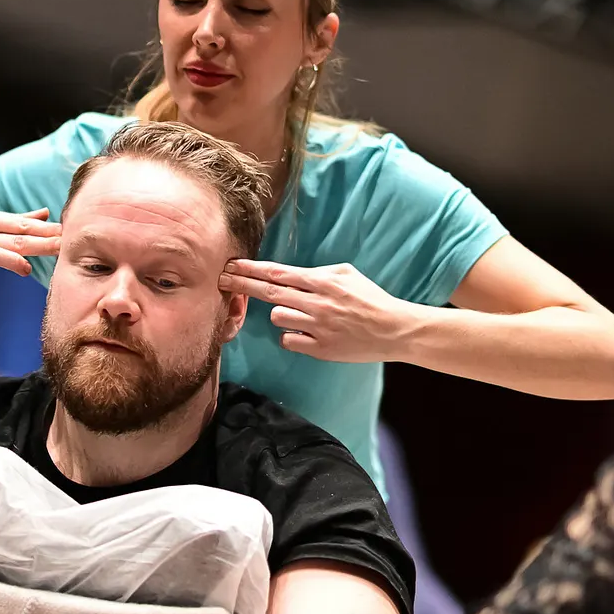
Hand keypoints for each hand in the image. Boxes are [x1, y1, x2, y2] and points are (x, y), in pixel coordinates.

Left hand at [219, 260, 419, 362]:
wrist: (393, 330)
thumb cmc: (370, 299)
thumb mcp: (347, 274)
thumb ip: (317, 273)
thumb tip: (288, 275)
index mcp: (323, 282)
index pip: (278, 273)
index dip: (251, 269)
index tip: (231, 264)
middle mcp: (317, 303)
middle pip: (268, 293)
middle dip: (242, 284)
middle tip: (221, 279)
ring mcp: (317, 327)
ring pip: (276, 317)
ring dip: (280, 313)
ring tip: (299, 313)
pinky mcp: (319, 349)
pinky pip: (288, 340)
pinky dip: (291, 335)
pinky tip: (305, 332)